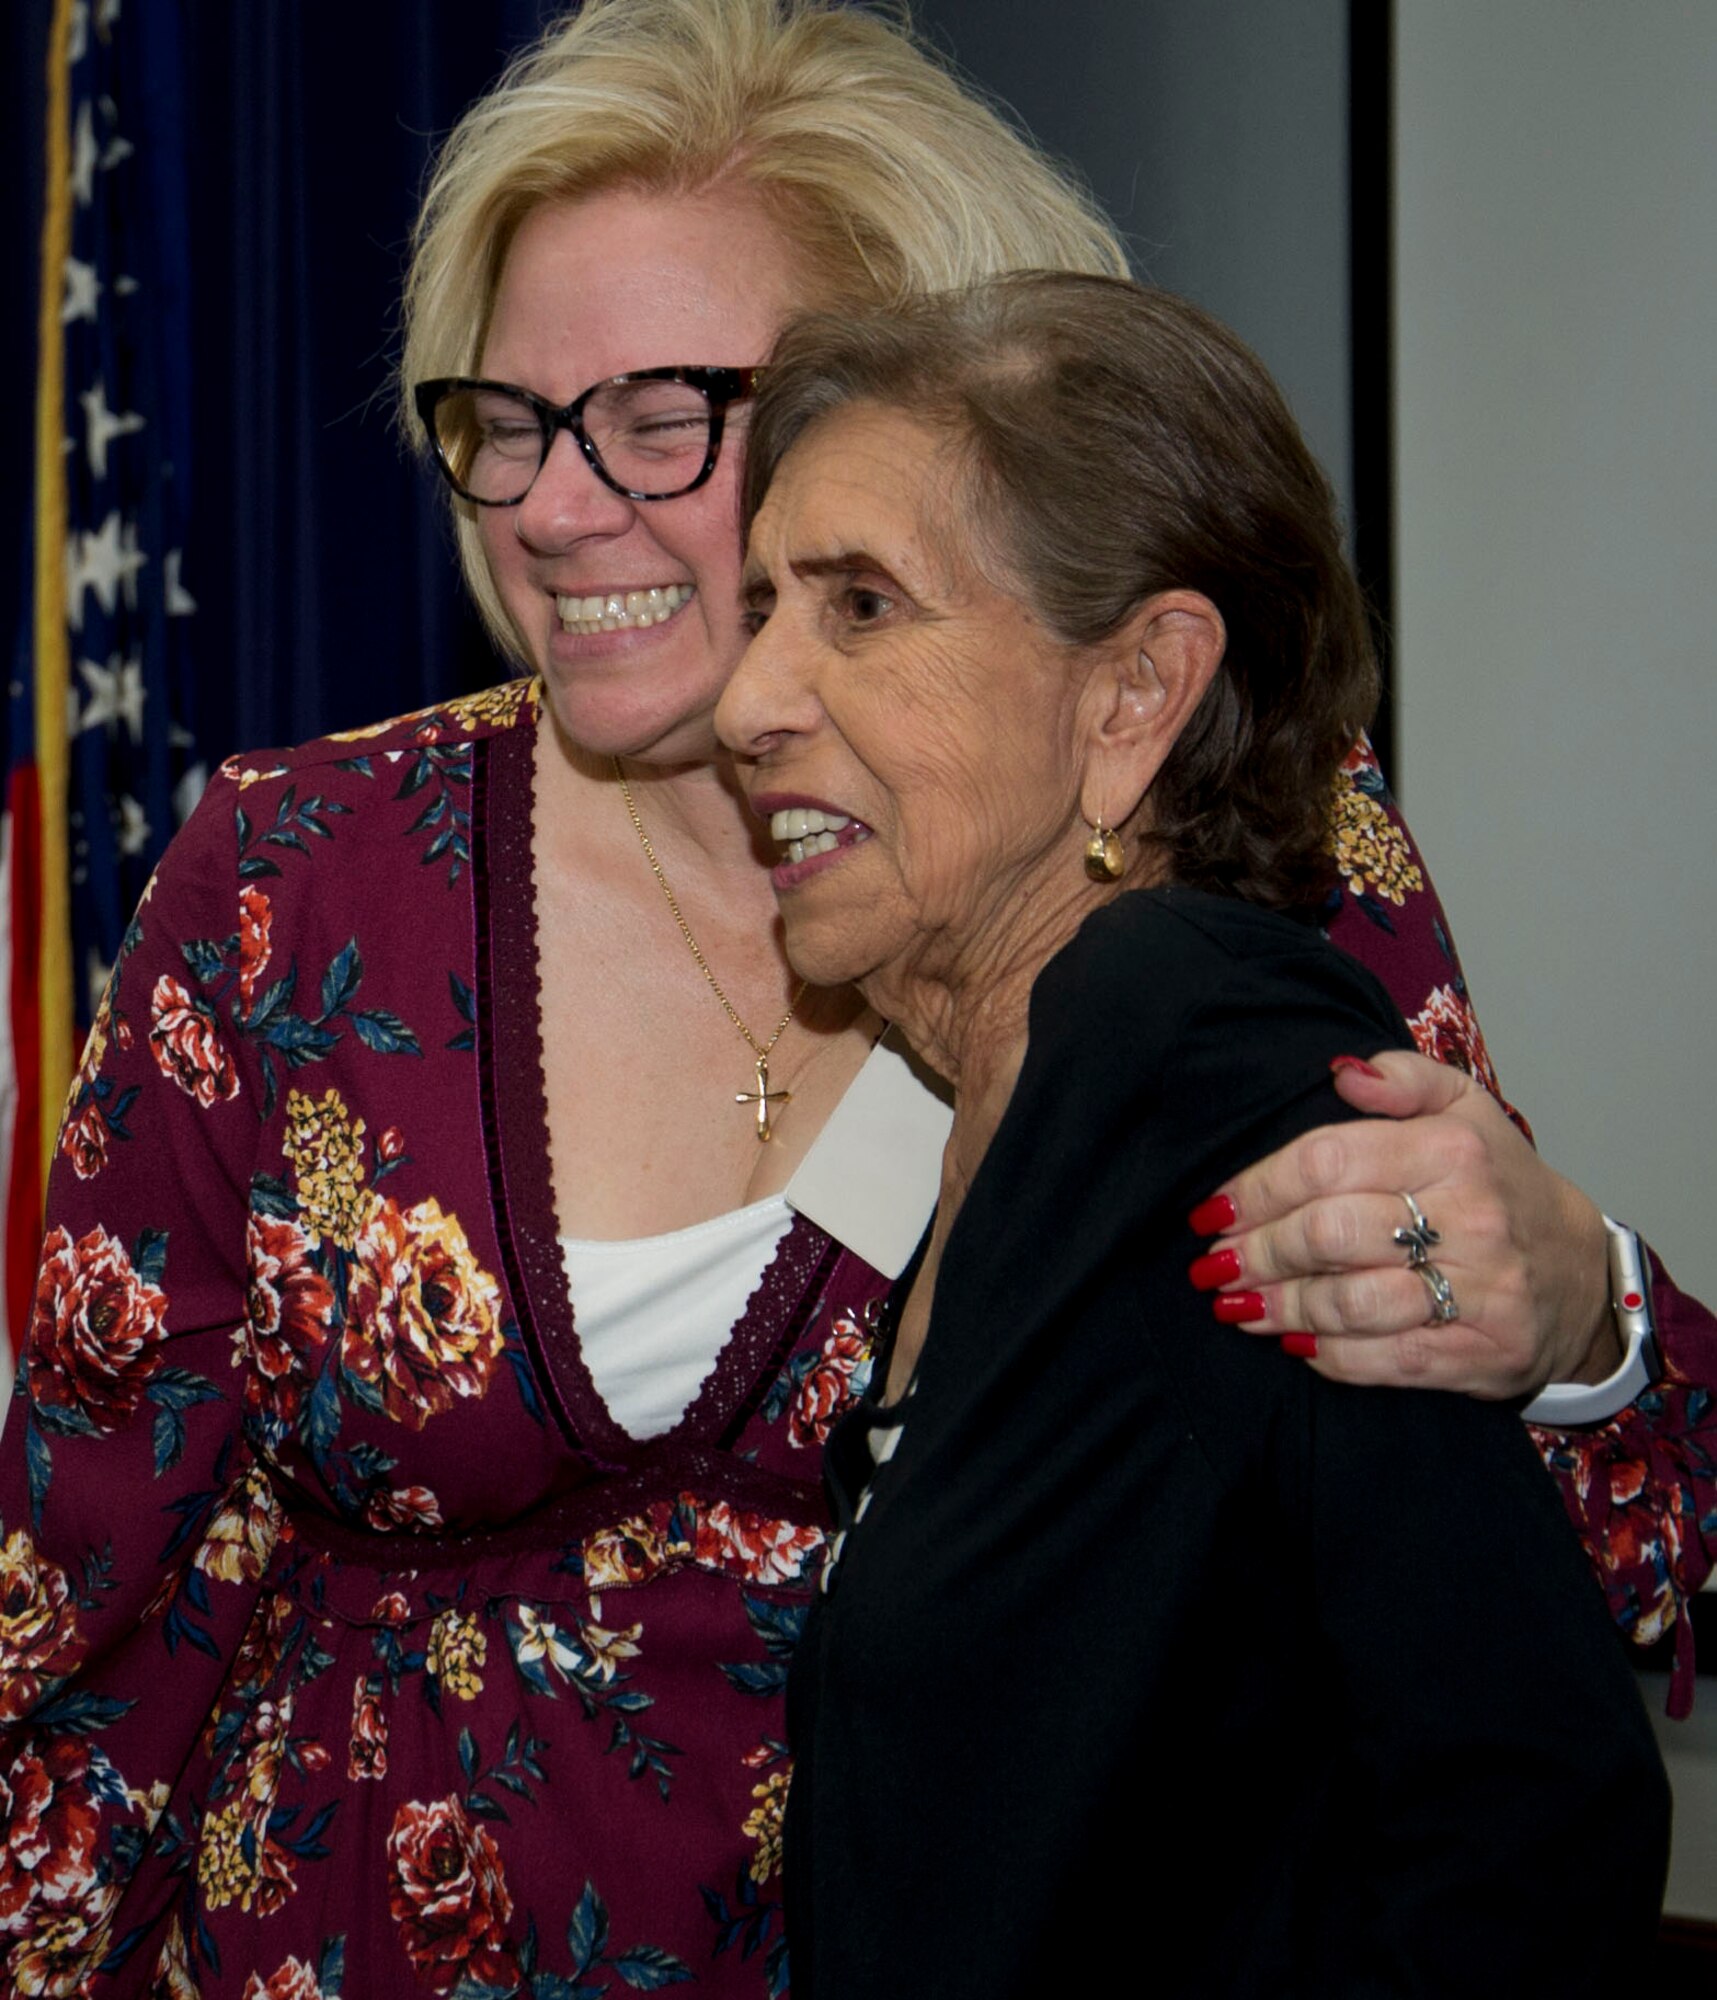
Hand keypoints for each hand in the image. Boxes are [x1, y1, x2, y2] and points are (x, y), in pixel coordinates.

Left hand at [1186, 1051, 1617, 1397]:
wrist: (1585, 1276)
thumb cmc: (1501, 1186)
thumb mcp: (1466, 1110)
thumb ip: (1403, 1080)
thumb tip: (1343, 1073)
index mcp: (1453, 1149)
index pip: (1327, 1161)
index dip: (1257, 1188)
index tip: (1213, 1209)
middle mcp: (1470, 1218)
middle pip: (1328, 1234)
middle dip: (1256, 1252)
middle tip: (1212, 1264)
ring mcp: (1478, 1291)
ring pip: (1350, 1303)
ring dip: (1278, 1306)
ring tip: (1234, 1304)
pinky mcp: (1481, 1353)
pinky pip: (1385, 1360)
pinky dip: (1328, 1355)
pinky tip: (1290, 1343)